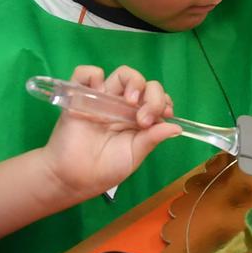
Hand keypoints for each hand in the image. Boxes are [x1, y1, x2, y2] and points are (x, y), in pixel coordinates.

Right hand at [41, 65, 177, 203]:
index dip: (163, 102)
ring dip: (133, 81)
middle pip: (143, 83)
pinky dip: (92, 74)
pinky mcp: (79, 97)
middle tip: (144, 118)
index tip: (165, 115)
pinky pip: (85, 73)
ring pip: (121, 74)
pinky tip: (100, 90)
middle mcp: (121, 105)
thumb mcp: (134, 155)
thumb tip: (177, 127)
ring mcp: (101, 99)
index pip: (156, 98)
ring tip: (130, 101)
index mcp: (136, 118)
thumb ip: (153, 139)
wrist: (74, 179)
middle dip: (153, 96)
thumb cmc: (104, 169)